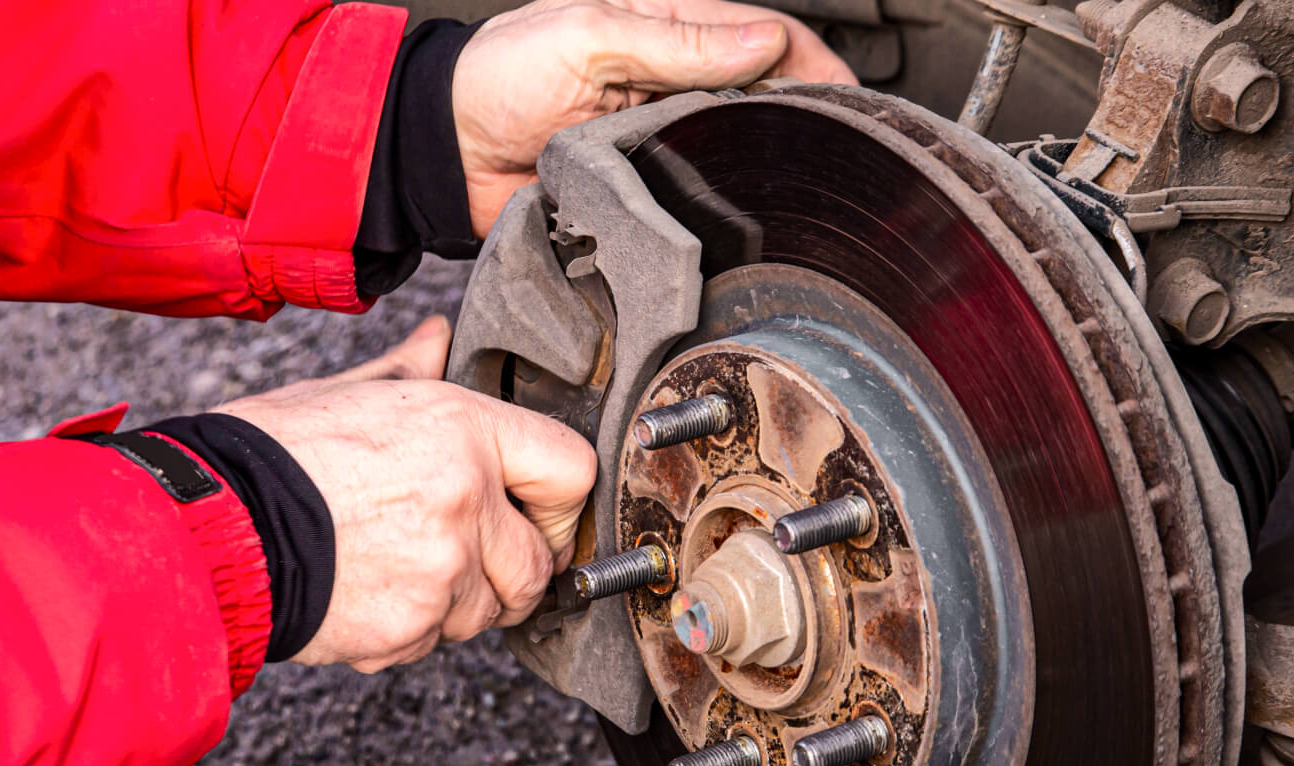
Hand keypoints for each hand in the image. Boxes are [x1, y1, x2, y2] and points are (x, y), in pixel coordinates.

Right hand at [215, 317, 597, 670]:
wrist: (211, 526)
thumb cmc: (271, 455)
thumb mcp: (346, 393)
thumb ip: (412, 374)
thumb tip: (440, 340)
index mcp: (463, 429)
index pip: (571, 469)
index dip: (557, 499)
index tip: (537, 512)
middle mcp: (467, 498)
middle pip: (538, 562)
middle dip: (508, 569)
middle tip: (466, 558)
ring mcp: (443, 569)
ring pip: (488, 610)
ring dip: (455, 602)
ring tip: (395, 568)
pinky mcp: (412, 627)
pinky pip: (437, 641)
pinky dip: (411, 630)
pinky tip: (366, 592)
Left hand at [452, 0, 857, 236]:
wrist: (444, 154)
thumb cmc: (498, 77)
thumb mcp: (589, 35)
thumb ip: (677, 42)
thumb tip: (764, 43)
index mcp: (661, 24)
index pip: (759, 35)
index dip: (811, 62)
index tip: (848, 98)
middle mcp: (668, 78)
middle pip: (758, 93)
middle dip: (801, 115)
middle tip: (842, 147)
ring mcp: (658, 133)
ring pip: (734, 147)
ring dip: (765, 161)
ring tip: (806, 182)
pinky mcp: (641, 184)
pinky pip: (696, 194)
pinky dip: (724, 201)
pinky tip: (748, 212)